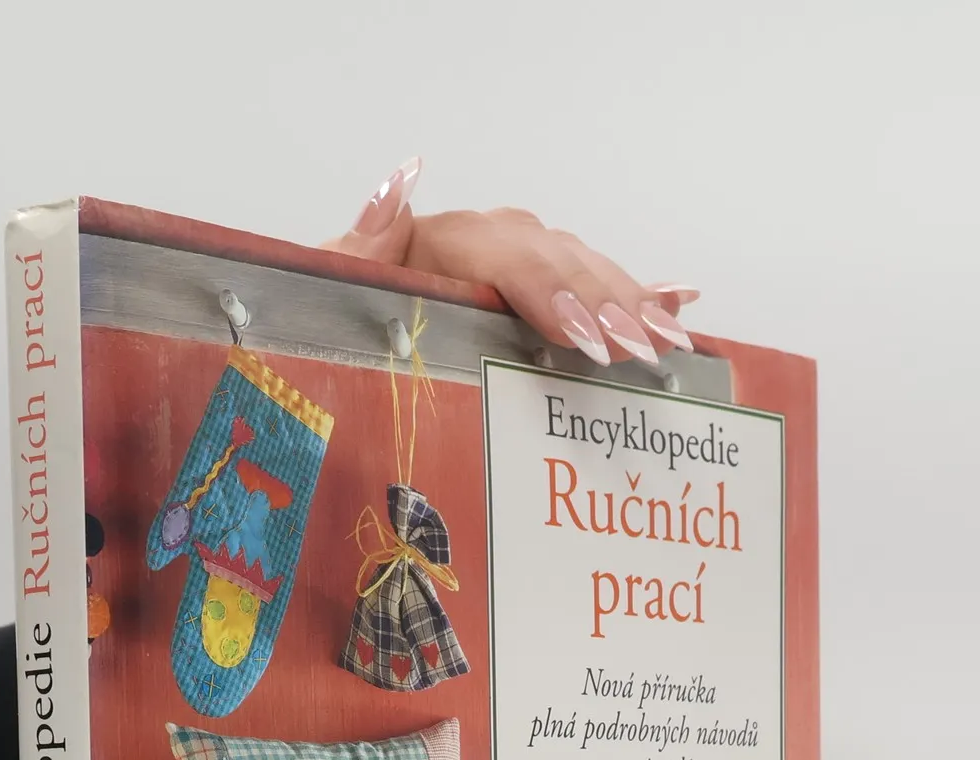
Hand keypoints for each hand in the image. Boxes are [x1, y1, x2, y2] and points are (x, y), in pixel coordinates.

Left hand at [325, 157, 699, 367]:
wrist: (300, 345)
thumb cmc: (305, 325)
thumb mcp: (318, 289)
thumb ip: (358, 247)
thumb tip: (398, 187)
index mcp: (427, 242)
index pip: (503, 253)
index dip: (549, 291)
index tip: (581, 335)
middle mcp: (472, 246)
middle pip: (553, 260)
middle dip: (603, 304)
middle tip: (640, 351)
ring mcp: (497, 269)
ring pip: (577, 271)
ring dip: (627, 303)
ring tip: (668, 340)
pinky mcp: (514, 298)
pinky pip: (580, 287)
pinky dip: (631, 292)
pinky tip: (678, 301)